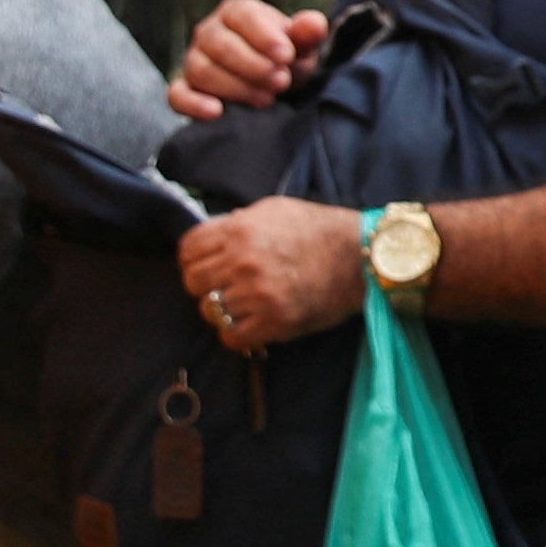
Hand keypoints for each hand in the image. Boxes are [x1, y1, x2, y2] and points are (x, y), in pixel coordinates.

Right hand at [169, 0, 331, 119]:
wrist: (270, 84)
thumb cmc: (285, 59)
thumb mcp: (301, 46)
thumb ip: (307, 33)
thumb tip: (315, 24)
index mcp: (237, 11)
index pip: (243, 16)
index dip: (264, 36)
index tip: (286, 56)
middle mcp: (209, 32)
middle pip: (220, 45)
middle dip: (253, 65)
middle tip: (281, 82)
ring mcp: (193, 60)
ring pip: (202, 70)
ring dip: (236, 87)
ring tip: (266, 99)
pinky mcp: (184, 89)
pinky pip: (177, 95)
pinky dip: (194, 104)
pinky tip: (217, 113)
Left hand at [178, 197, 364, 352]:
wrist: (357, 256)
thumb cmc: (318, 229)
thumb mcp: (274, 210)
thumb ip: (239, 221)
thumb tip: (215, 233)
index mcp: (239, 230)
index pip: (187, 250)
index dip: (192, 259)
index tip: (204, 265)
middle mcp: (242, 262)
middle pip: (193, 282)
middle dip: (205, 285)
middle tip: (223, 287)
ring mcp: (256, 293)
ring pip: (210, 311)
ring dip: (223, 311)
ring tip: (241, 306)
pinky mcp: (273, 321)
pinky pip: (231, 337)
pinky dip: (236, 334)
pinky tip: (249, 325)